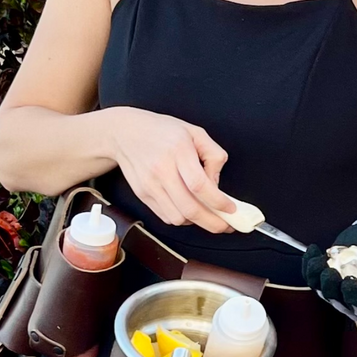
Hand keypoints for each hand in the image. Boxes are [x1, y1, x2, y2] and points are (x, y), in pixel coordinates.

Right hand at [98, 106, 233, 232]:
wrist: (125, 132)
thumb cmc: (162, 130)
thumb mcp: (195, 132)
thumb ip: (213, 155)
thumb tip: (216, 184)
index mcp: (178, 150)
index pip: (199, 185)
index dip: (218, 202)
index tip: (231, 209)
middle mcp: (161, 170)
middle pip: (189, 208)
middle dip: (212, 222)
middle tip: (226, 225)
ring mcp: (149, 185)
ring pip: (177, 217)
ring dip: (196, 222)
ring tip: (209, 216)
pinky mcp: (142, 194)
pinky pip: (165, 216)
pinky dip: (181, 219)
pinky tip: (190, 210)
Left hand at [303, 214, 356, 319]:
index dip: (353, 297)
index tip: (349, 282)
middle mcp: (355, 299)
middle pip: (337, 300)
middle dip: (331, 288)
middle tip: (330, 272)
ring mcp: (339, 287)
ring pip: (322, 289)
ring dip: (316, 277)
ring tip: (319, 261)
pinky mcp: (329, 275)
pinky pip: (314, 275)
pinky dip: (309, 264)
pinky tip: (312, 251)